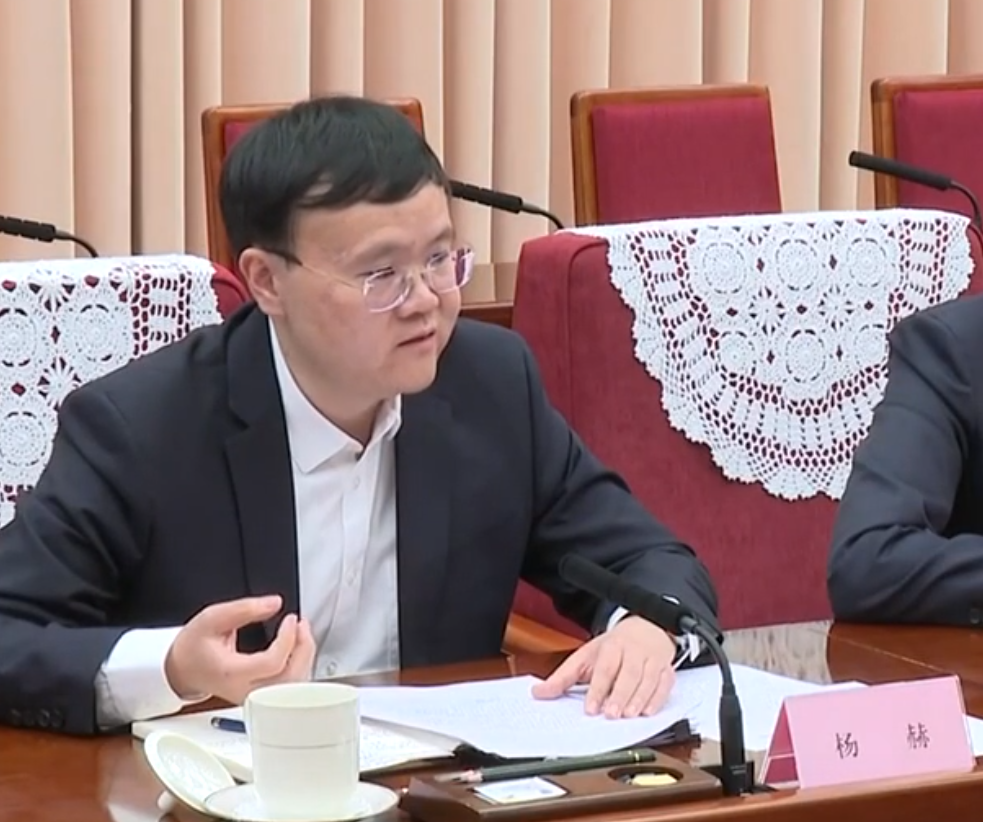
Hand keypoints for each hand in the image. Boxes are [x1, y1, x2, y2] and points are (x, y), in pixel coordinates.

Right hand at [164, 595, 315, 703]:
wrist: (183, 669)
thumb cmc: (194, 647)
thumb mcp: (212, 618)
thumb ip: (244, 609)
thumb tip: (275, 603)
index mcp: (233, 673)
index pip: (272, 663)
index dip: (288, 639)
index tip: (291, 619)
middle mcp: (246, 691)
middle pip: (289, 679)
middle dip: (303, 648)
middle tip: (301, 624)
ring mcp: (255, 698)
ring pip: (293, 687)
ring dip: (304, 657)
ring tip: (301, 633)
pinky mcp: (261, 698)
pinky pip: (289, 688)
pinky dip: (299, 666)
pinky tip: (296, 648)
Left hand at [531, 616, 675, 717]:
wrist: (646, 627)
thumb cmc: (614, 647)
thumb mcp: (586, 657)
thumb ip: (563, 677)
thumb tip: (539, 693)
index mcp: (612, 646)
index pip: (605, 667)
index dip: (598, 688)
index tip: (591, 707)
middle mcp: (633, 651)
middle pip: (628, 673)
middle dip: (620, 694)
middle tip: (611, 714)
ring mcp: (652, 659)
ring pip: (648, 679)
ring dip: (639, 699)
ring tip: (628, 715)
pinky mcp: (666, 669)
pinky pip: (666, 684)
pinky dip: (658, 699)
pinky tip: (648, 711)